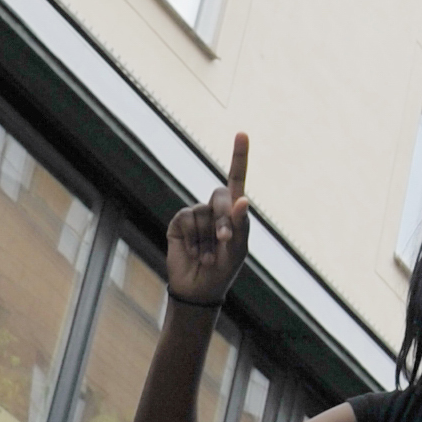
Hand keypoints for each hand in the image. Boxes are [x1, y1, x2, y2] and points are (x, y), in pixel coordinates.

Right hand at [167, 135, 252, 305]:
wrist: (199, 288)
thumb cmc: (224, 269)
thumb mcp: (237, 250)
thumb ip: (240, 225)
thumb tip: (243, 199)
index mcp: (234, 211)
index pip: (237, 179)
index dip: (239, 156)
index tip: (242, 133)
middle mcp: (215, 209)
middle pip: (220, 195)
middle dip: (224, 218)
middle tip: (224, 241)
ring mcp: (196, 215)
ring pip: (203, 213)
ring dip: (207, 238)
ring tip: (207, 255)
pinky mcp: (179, 223)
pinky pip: (186, 219)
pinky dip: (192, 238)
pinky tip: (193, 252)